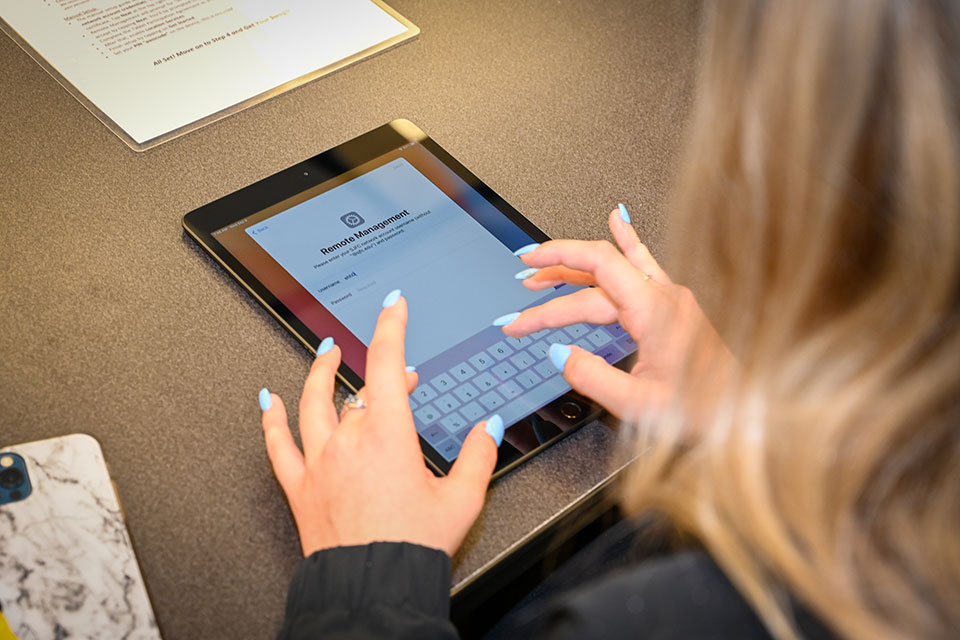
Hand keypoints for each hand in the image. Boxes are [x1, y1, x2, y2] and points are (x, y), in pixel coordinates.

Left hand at [259, 292, 501, 556]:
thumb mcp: (462, 499)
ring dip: (320, 372)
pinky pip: (279, 444)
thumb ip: (478, 455)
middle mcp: (349, 441)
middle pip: (361, 389)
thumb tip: (488, 427)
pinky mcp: (301, 485)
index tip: (393, 306)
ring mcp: (320, 461)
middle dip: (384, 373)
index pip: (388, 364)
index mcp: (388, 435)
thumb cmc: (411, 546)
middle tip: (403, 373)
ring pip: (313, 402)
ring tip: (325, 352)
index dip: (390, 327)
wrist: (373, 586)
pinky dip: (272, 419)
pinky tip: (268, 402)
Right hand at [503, 206, 732, 421]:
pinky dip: (627, 243)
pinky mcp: (677, 307)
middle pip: (598, 275)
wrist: (752, 412)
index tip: (526, 268)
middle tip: (520, 296)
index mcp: (656, 311)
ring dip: (576, 269)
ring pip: (617, 269)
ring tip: (543, 271)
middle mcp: (666, 296)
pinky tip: (619, 221)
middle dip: (553, 285)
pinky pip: (645, 264)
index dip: (556, 261)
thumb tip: (559, 353)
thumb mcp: (640, 405)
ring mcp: (674, 298)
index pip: (595, 269)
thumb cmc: (709, 410)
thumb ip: (593, 377)